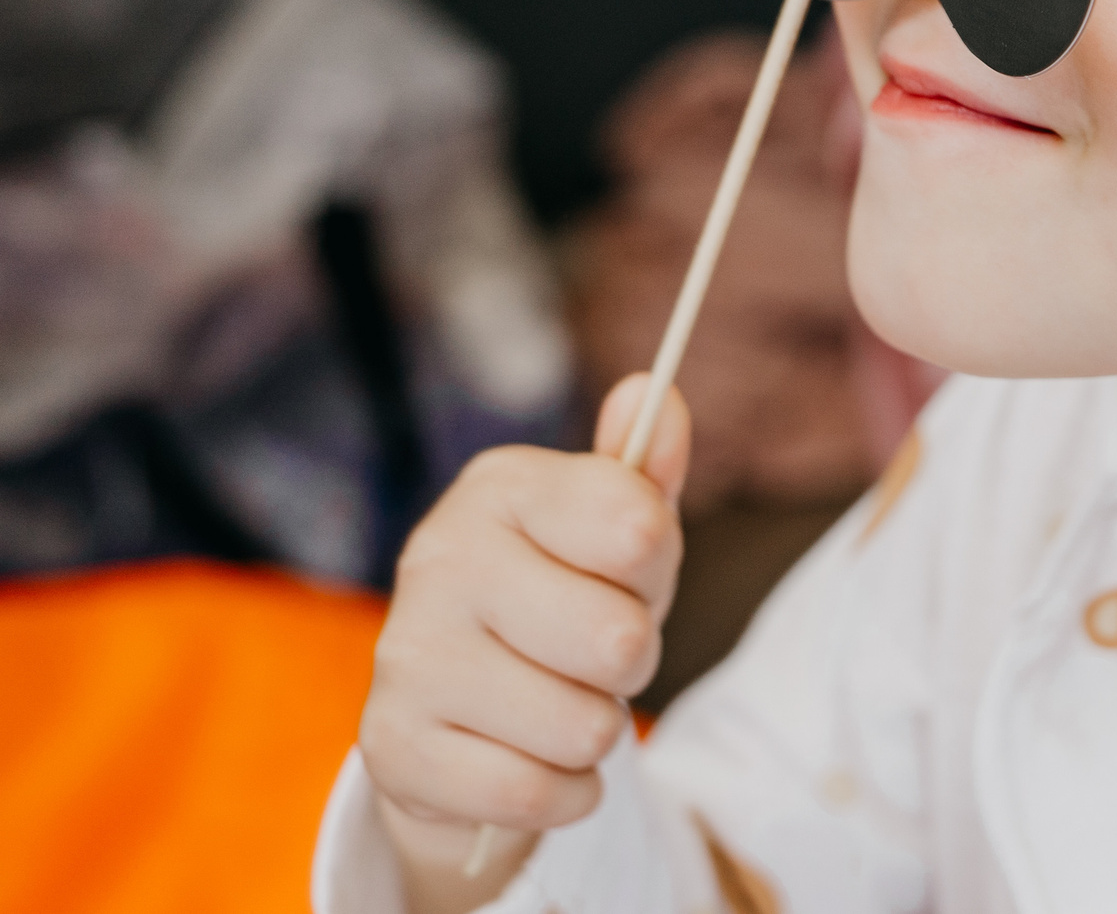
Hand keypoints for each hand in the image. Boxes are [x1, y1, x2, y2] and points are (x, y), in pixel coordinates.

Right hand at [359, 375, 689, 911]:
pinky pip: (533, 791)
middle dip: (632, 659)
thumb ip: (645, 469)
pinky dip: (563, 792)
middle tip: (593, 652)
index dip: (655, 566)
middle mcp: (440, 556)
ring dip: (596, 730)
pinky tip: (533, 757)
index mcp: (502, 486)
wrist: (462, 711)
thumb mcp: (616, 531)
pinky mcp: (391, 746)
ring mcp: (406, 654)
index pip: (639, 526)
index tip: (626, 569)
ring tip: (560, 700)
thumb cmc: (563, 598)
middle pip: (618, 639)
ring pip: (583, 725)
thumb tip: (657, 394)